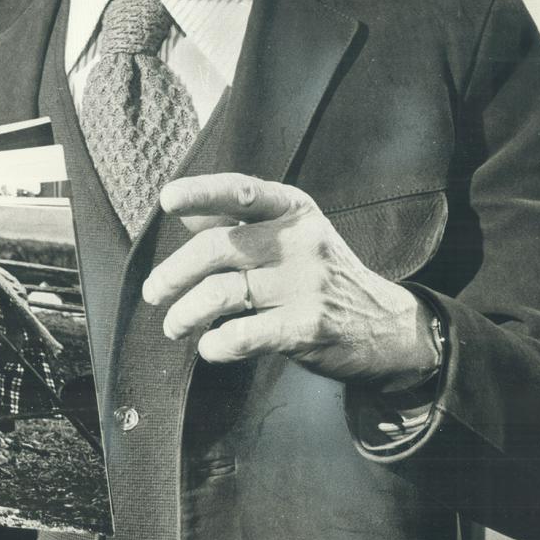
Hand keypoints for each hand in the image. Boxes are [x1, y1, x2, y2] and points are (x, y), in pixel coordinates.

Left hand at [142, 173, 438, 386]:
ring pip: (222, 293)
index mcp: (292, 210)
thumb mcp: (288, 235)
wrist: (386, 325)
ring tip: (173, 325)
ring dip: (185, 313)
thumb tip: (185, 211)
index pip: (242, 192)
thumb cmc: (318, 273)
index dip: (202, 192)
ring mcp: (306, 283)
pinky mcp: (308, 326)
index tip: (167, 200)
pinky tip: (208, 346)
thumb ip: (236, 222)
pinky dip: (216, 343)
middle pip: (218, 248)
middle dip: (174, 272)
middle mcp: (300, 240)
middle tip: (154, 292)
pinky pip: (244, 334)